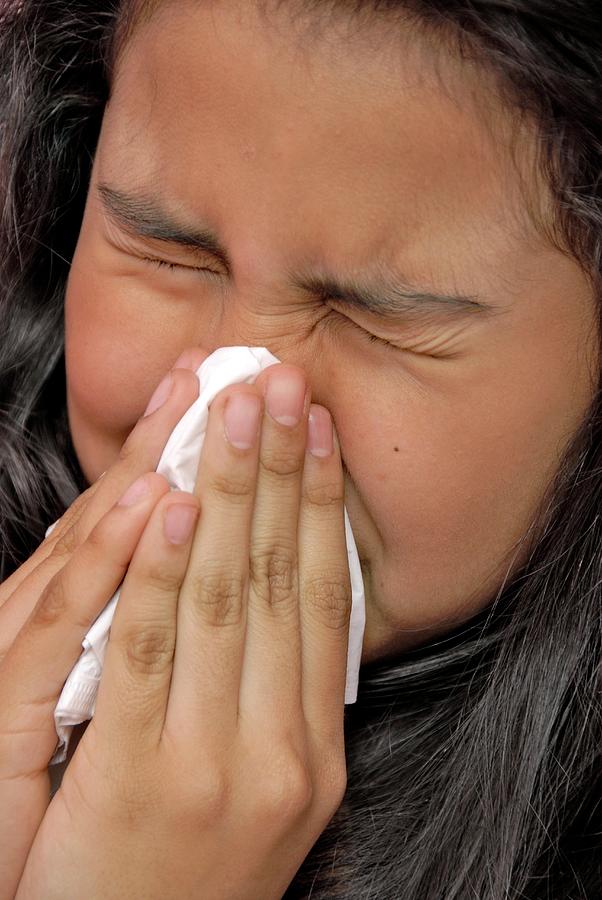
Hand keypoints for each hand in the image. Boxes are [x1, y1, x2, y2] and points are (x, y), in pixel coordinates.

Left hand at [15, 362, 350, 899]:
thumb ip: (281, 701)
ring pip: (226, 599)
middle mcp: (284, 753)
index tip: (317, 429)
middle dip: (280, 471)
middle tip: (280, 382)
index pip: (324, 600)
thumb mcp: (267, 796)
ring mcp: (218, 764)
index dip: (321, 505)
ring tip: (233, 412)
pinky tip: (169, 503)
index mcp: (317, 754)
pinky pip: (153, 650)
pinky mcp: (143, 778)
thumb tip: (294, 598)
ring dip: (229, 494)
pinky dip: (162, 569)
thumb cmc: (192, 876)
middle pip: (281, 581)